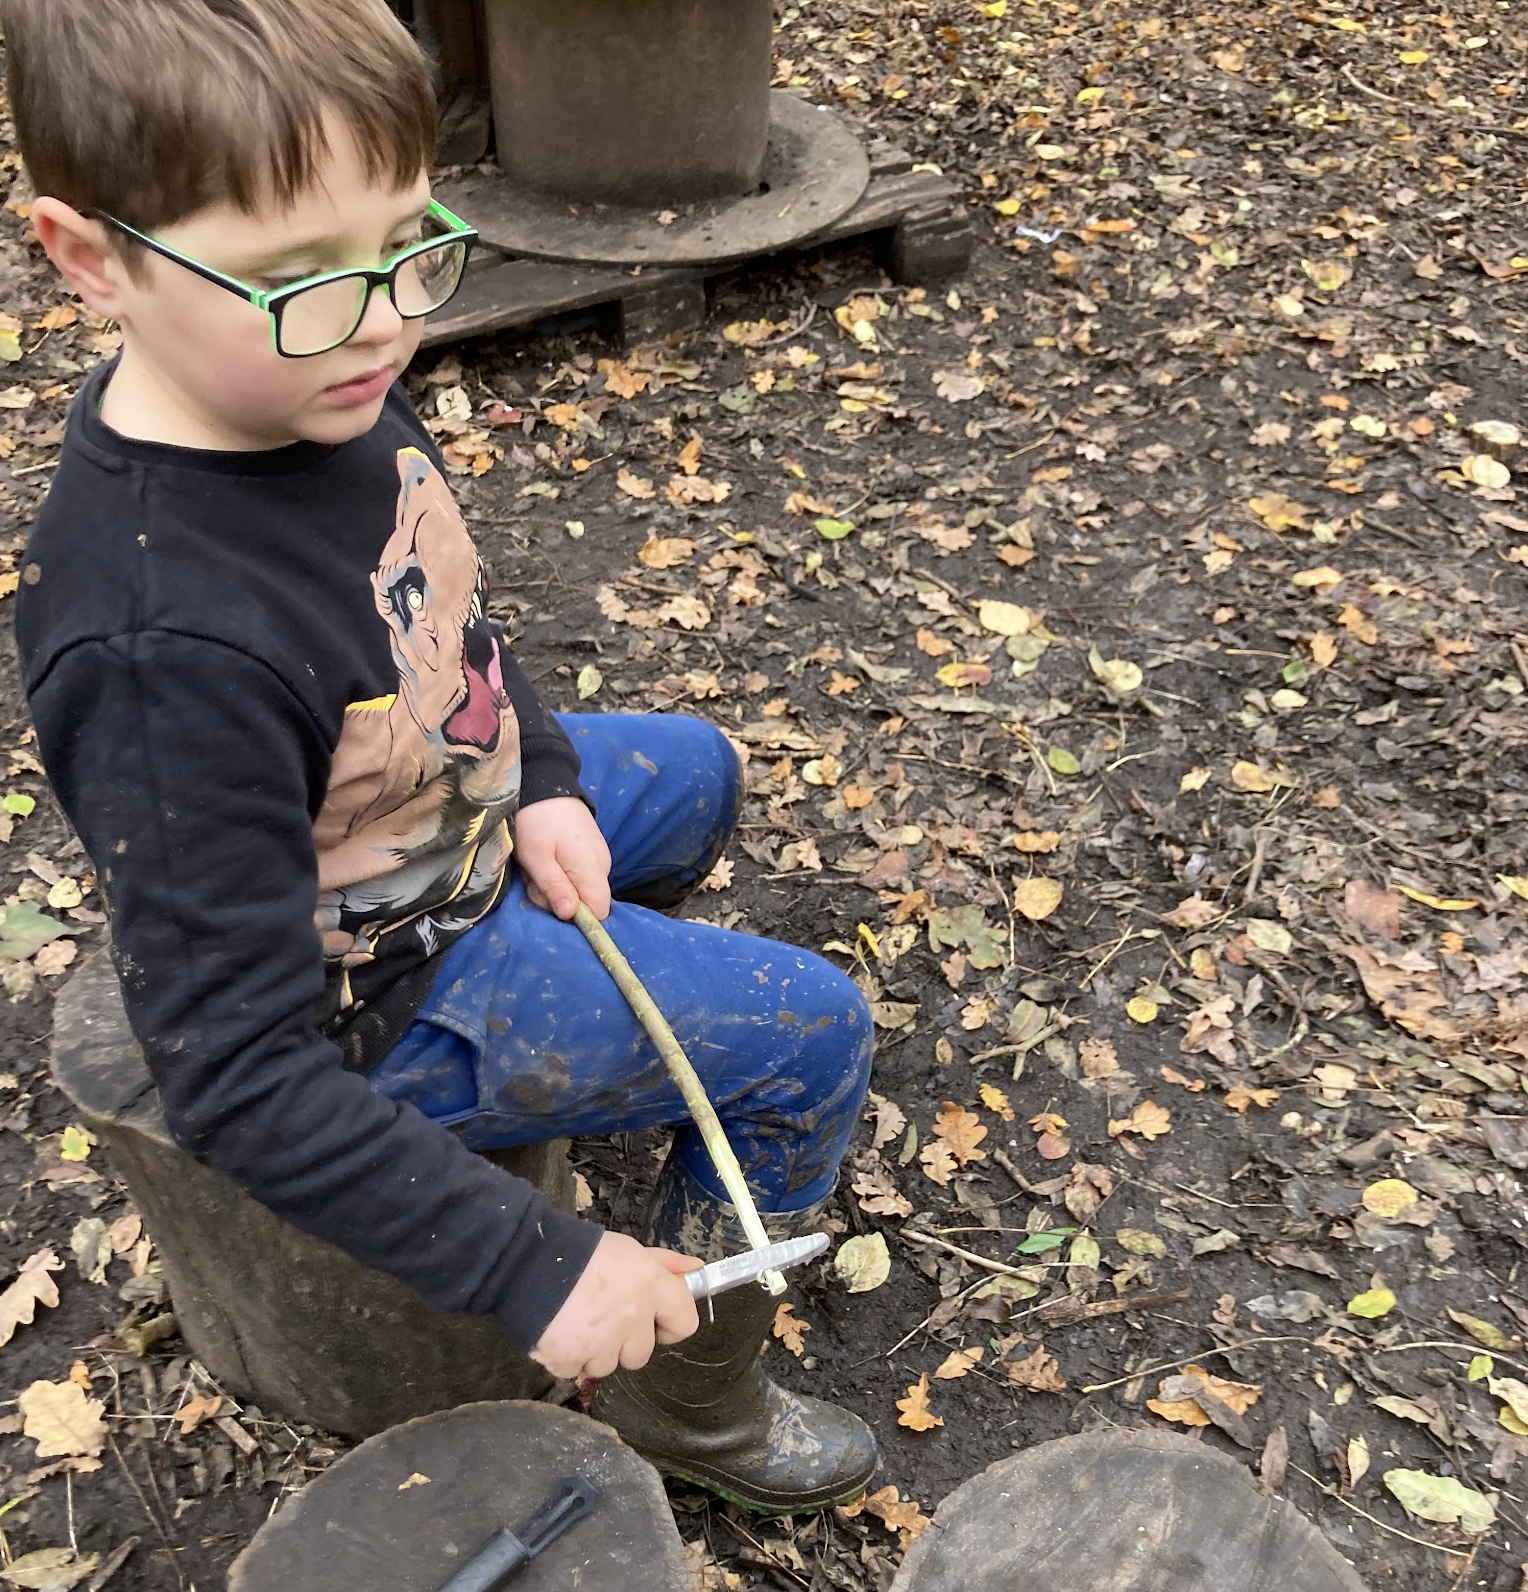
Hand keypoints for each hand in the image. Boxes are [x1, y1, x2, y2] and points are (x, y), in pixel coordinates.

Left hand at [514, 797, 611, 920]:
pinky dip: (560, 874)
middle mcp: (603, 866)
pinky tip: (546, 858)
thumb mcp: (536, 856)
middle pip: (586, 903)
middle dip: (557, 898)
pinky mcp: (591, 852)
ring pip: (580, 890)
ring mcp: (599, 858)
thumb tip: (570, 915)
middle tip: (534, 877)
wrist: (546, 784)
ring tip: (538, 864)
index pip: (599, 912)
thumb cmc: (537, 820)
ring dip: (555, 886)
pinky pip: (579, 876)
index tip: (550, 901)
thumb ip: (554, 886)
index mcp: (592, 869)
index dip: (575, 916)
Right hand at [529, 1231, 701, 1378]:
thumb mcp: (629, 1250)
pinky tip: (559, 1331)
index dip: (669, 1323)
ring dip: (595, 1351)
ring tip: (576, 1321)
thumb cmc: (582, 1252)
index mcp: (651, 1288)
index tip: (654, 1318)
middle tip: (603, 1317)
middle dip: (625, 1341)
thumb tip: (696, 1270)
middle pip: (642, 1353)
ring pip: (608, 1365)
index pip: (685, 1323)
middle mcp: (633, 1319)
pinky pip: (577, 1371)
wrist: (528, 1262)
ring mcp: (602, 1345)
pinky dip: (569, 1357)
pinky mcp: (572, 1361)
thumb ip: (664, 1265)